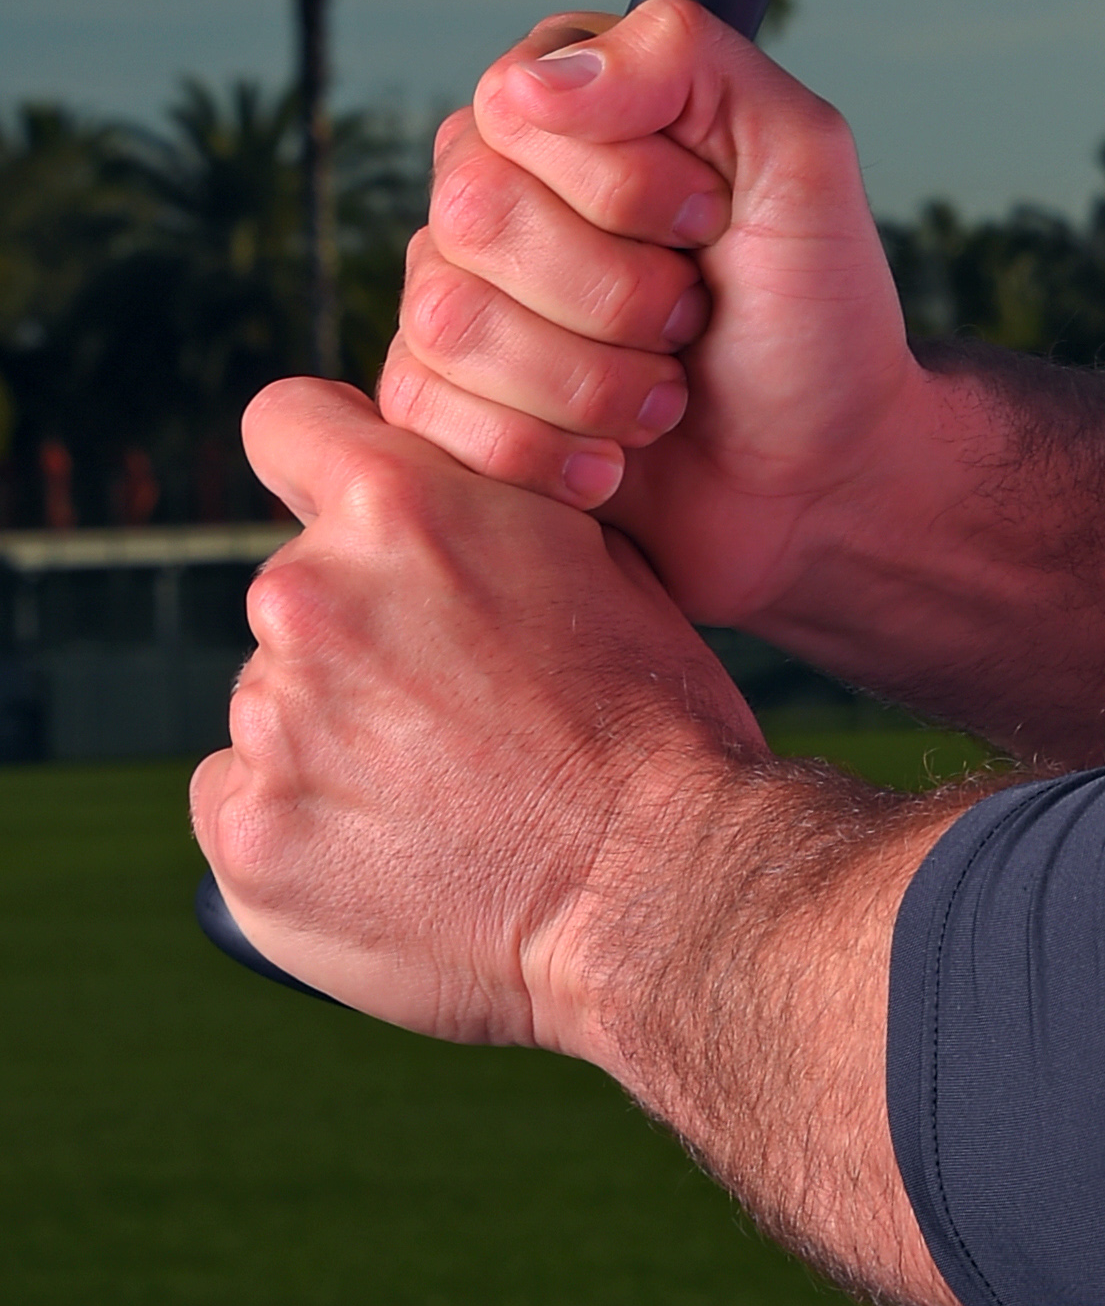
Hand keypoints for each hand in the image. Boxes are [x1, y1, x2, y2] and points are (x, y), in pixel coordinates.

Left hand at [197, 379, 768, 1042]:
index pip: (288, 421)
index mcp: (395, 506)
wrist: (659, 884)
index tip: (359, 517)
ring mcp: (268, 724)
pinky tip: (400, 850)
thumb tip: (439, 498)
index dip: (325, 459)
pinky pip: (244, 805)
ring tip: (447, 794)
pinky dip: (305, 825)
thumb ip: (486, 510)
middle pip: (301, 592)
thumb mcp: (597, 555)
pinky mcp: (247, 839)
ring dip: (338, 736)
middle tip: (458, 708)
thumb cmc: (654, 722)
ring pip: (277, 705)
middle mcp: (308, 597)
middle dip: (364, 634)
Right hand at [381, 0, 924, 639]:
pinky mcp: (435, 399)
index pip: (517, 104)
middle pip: (475, 214)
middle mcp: (492, 184)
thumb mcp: (801, 159)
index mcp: (570, 106)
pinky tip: (609, 458)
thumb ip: (690, 62)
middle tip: (692, 318)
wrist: (816, 477)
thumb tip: (535, 79)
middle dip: (619, 292)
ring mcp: (453, 291)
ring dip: (593, 382)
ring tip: (664, 397)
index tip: (713, 219)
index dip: (625, 181)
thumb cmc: (814, 313)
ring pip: (450, 320)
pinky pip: (427, 412)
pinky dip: (546, 450)